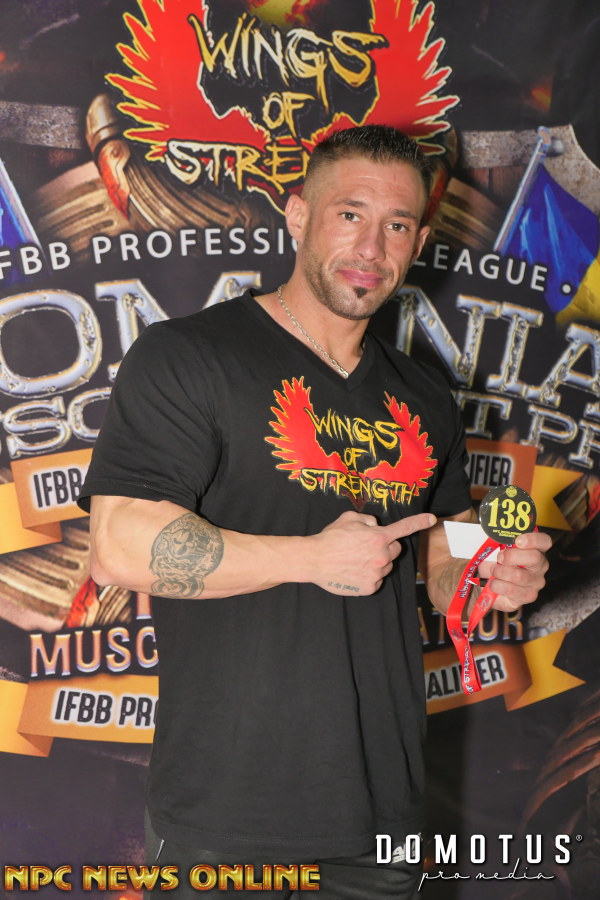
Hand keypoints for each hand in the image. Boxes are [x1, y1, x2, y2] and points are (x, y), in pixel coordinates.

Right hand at [312, 509, 435, 595]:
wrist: (314, 559)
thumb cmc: (330, 537)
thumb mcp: (349, 518)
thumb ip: (368, 520)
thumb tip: (375, 526)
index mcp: (379, 537)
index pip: (405, 527)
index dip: (420, 522)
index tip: (432, 519)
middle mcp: (382, 556)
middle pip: (396, 550)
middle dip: (386, 547)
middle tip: (366, 547)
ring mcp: (377, 573)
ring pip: (386, 566)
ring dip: (378, 562)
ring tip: (356, 560)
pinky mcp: (370, 587)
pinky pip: (377, 580)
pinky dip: (369, 576)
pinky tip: (354, 571)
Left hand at [477, 530, 551, 611]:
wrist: (486, 582)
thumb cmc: (493, 561)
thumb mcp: (492, 547)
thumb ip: (494, 539)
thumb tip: (489, 534)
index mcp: (535, 549)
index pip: (544, 541)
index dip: (534, 539)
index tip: (518, 540)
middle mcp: (539, 566)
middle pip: (535, 558)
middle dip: (512, 556)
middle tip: (499, 558)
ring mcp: (535, 583)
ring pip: (521, 576)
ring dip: (501, 572)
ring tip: (493, 572)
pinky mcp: (527, 596)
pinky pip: (514, 592)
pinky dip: (499, 586)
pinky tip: (493, 584)